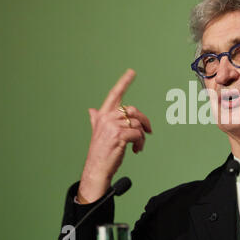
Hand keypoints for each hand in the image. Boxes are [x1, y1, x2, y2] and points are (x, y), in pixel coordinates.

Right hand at [77, 69, 151, 203]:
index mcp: (102, 115)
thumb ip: (96, 119)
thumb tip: (91, 110)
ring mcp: (112, 126)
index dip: (124, 82)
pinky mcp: (120, 135)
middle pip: (134, 111)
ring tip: (138, 146)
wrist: (96, 168)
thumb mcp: (97, 132)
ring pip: (138, 124)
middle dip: (144, 121)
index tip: (132, 72)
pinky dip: (141, 143)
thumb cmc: (100, 151)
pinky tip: (136, 150)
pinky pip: (138, 134)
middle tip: (149, 131)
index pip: (114, 94)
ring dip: (142, 136)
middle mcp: (106, 117)